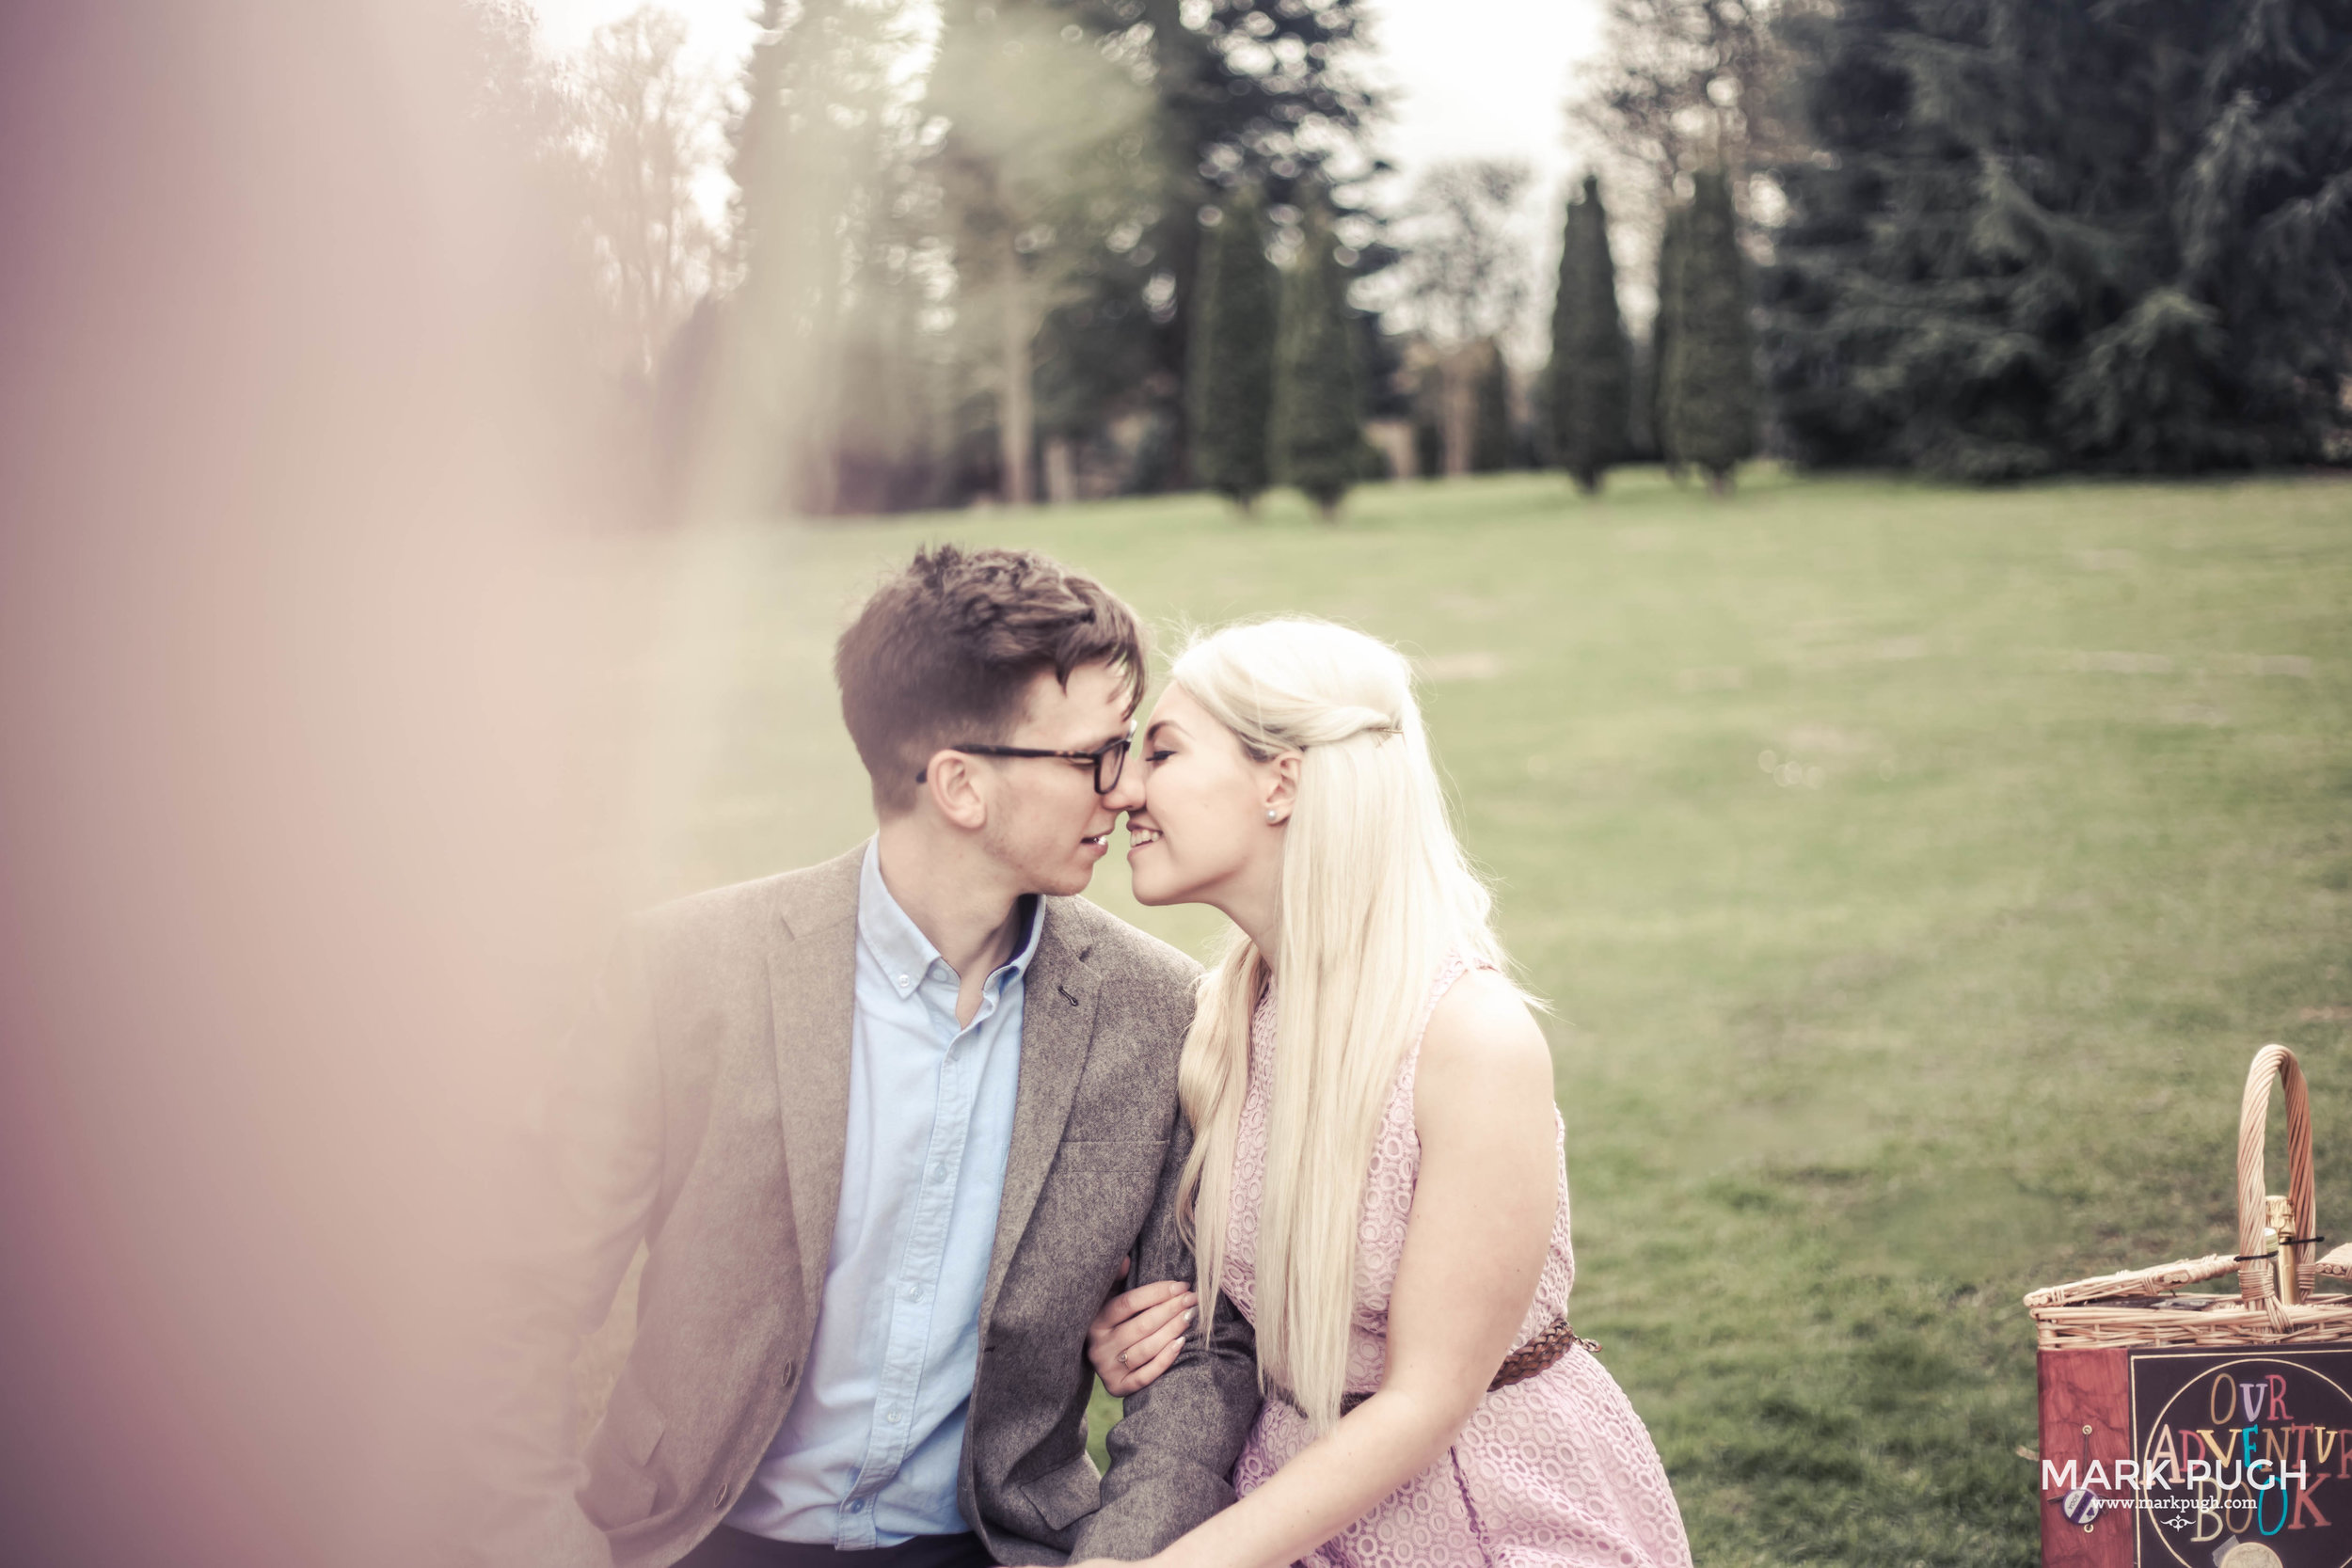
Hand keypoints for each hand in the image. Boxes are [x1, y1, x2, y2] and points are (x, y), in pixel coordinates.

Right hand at [1086, 1255, 1195, 1395]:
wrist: (1097, 1361)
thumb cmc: (1109, 1323)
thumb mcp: (1105, 1299)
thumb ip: (1114, 1279)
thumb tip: (1124, 1260)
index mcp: (1095, 1321)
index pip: (1128, 1304)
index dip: (1157, 1293)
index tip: (1181, 1285)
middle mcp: (1098, 1346)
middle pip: (1141, 1325)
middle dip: (1171, 1309)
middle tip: (1193, 1299)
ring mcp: (1107, 1369)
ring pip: (1146, 1349)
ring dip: (1172, 1330)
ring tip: (1191, 1316)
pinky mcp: (1118, 1387)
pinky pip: (1145, 1375)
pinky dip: (1164, 1360)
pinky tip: (1181, 1343)